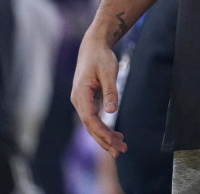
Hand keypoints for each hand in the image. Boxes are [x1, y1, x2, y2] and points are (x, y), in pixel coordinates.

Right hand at [70, 32, 126, 156]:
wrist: (93, 46)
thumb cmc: (100, 57)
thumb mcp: (108, 72)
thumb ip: (111, 91)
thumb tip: (112, 111)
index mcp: (80, 94)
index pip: (89, 119)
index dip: (100, 131)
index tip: (113, 141)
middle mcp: (78, 100)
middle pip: (90, 126)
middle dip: (104, 140)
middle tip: (120, 152)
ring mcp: (82, 102)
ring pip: (92, 124)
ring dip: (105, 136)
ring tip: (121, 147)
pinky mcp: (88, 101)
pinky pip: (95, 119)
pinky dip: (104, 128)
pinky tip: (116, 136)